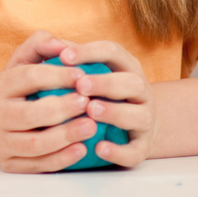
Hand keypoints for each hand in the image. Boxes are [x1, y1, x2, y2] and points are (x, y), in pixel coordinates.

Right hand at [0, 30, 100, 172]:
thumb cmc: (18, 92)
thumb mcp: (22, 63)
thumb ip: (41, 45)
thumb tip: (62, 45)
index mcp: (0, 86)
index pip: (28, 77)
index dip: (58, 75)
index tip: (83, 76)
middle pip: (31, 114)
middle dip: (63, 109)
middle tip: (88, 103)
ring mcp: (0, 142)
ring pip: (36, 143)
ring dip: (66, 136)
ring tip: (91, 127)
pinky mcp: (9, 164)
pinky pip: (39, 164)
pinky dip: (62, 159)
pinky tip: (82, 150)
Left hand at [57, 39, 155, 167]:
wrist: (127, 125)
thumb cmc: (92, 91)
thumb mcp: (82, 69)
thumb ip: (67, 55)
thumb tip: (52, 44)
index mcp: (124, 67)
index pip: (112, 52)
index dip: (89, 52)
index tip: (64, 56)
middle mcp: (140, 92)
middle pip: (132, 83)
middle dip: (106, 83)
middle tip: (80, 85)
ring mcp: (145, 119)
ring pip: (140, 116)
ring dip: (115, 113)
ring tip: (91, 111)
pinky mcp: (142, 147)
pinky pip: (136, 152)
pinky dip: (119, 152)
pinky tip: (98, 148)